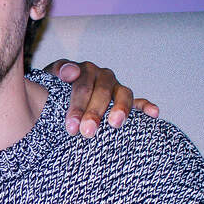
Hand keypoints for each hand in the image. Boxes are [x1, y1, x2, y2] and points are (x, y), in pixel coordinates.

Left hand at [44, 59, 159, 137]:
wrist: (55, 95)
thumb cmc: (52, 90)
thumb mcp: (50, 78)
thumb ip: (58, 71)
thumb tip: (71, 72)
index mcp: (83, 70)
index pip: (83, 86)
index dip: (77, 106)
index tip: (71, 126)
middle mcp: (102, 76)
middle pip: (102, 93)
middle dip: (94, 113)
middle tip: (87, 132)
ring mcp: (116, 87)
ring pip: (123, 94)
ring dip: (121, 108)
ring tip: (115, 124)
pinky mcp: (127, 100)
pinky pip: (140, 101)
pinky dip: (147, 106)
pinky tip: (154, 113)